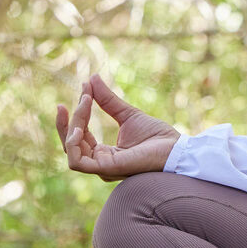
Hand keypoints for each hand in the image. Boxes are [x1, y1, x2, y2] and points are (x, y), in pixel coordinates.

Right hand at [57, 74, 179, 180]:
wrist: (176, 149)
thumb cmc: (156, 136)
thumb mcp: (127, 114)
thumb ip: (107, 100)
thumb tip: (91, 79)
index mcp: (104, 153)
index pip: (79, 135)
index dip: (78, 112)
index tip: (85, 87)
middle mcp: (100, 163)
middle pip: (71, 143)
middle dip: (70, 118)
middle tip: (83, 94)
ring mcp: (102, 168)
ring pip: (71, 149)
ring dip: (73, 125)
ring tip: (85, 104)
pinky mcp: (107, 169)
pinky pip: (77, 162)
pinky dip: (73, 144)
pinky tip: (79, 127)